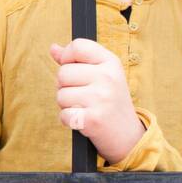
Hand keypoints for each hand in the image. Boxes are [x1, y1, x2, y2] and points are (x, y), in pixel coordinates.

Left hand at [49, 40, 145, 164]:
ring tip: (83, 108)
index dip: (67, 57)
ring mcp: (101, 98)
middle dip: (65, 87)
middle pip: (63, 73)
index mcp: (111, 62)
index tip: (72, 69)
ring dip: (66, 105)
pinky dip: (68, 120)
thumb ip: (77, 61)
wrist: (128, 135)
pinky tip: (81, 120)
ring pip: (61, 95)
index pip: (78, 46)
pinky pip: (63, 114)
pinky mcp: (93, 119)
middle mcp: (107, 77)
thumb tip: (53, 48)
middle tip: (81, 96)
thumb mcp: (101, 75)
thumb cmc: (110, 103)